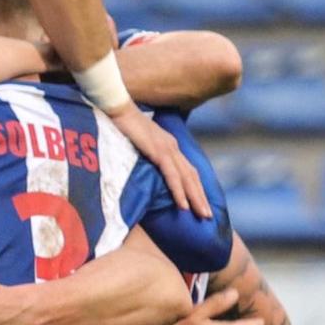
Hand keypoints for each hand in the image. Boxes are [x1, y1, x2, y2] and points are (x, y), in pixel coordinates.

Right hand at [110, 105, 211, 219]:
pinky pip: (172, 175)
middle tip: (207, 216)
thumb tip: (141, 169)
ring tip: (202, 215)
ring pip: (187, 178)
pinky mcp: (159, 151)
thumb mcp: (136, 143)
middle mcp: (172, 146)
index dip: (195, 187)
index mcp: (168, 145)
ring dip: (195, 198)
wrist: (116, 108)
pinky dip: (179, 191)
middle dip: (201, 197)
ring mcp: (167, 148)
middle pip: (192, 175)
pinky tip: (183, 205)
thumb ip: (143, 154)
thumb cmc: (121, 125)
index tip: (200, 203)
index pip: (187, 169)